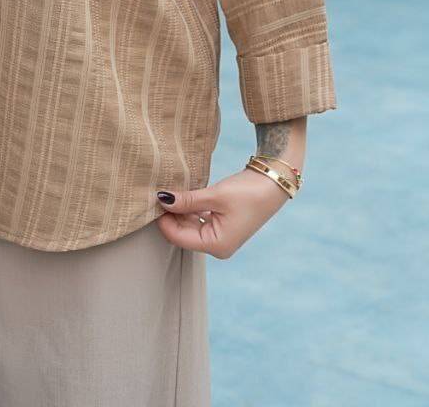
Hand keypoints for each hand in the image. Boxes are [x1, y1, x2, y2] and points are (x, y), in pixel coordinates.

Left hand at [154, 166, 289, 257]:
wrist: (274, 182)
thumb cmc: (248, 192)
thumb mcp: (215, 195)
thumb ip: (187, 200)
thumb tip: (161, 199)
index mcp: (216, 245)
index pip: (178, 237)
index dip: (163, 220)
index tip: (154, 198)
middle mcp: (217, 245)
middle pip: (182, 233)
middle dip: (170, 214)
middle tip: (159, 192)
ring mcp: (220, 236)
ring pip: (189, 225)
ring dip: (180, 210)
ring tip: (172, 190)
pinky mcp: (222, 225)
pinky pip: (198, 219)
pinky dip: (190, 208)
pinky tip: (184, 194)